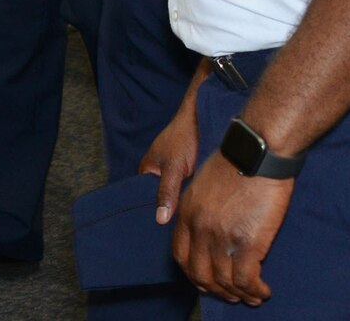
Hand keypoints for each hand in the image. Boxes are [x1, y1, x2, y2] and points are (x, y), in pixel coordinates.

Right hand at [138, 101, 199, 224]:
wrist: (204, 115)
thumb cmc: (183, 137)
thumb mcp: (173, 167)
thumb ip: (166, 192)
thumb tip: (160, 220)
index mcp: (147, 171)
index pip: (145, 199)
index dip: (154, 215)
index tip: (164, 233)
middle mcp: (159, 174)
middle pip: (162, 199)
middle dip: (171, 212)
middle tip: (183, 229)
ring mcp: (176, 174)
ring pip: (178, 196)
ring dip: (184, 204)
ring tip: (194, 223)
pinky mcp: (191, 173)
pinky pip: (189, 191)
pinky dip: (194, 197)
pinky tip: (203, 209)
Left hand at [171, 151, 293, 305]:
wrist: (256, 152)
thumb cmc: (236, 161)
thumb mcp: (203, 183)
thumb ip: (197, 207)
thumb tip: (203, 227)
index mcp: (186, 213)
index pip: (181, 255)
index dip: (193, 272)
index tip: (205, 279)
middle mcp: (199, 229)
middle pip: (200, 273)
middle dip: (214, 289)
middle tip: (229, 295)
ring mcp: (221, 238)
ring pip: (224, 282)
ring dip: (238, 295)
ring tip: (251, 297)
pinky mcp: (247, 244)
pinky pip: (246, 280)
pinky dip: (254, 291)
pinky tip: (263, 291)